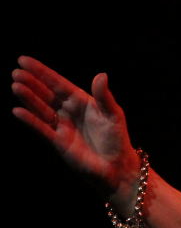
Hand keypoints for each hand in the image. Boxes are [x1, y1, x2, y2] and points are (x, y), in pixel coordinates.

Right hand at [11, 56, 140, 210]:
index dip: (42, 72)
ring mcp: (62, 127)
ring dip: (29, 98)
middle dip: (32, 83)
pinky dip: (30, 121)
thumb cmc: (117, 139)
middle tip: (16, 72)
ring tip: (16, 86)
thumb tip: (101, 75)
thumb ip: (104, 96)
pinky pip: (41, 129)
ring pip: (41, 109)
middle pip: (46, 95)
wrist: (117, 167)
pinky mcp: (58, 142)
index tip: (24, 60)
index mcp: (82, 102)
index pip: (59, 84)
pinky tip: (17, 111)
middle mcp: (69, 112)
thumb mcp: (113, 114)